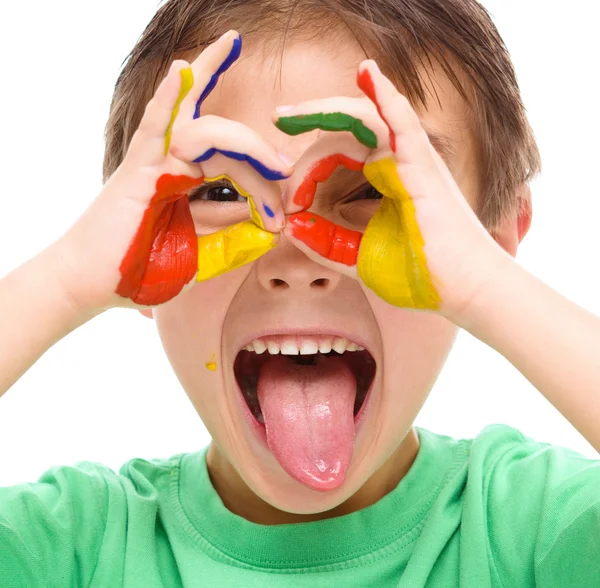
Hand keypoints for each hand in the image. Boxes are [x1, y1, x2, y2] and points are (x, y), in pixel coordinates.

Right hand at [54, 31, 290, 313]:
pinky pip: (153, 126)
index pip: (233, 161)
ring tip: (276, 162)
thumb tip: (269, 222)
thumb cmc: (142, 269)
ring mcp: (153, 162)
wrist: (94, 286)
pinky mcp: (136, 170)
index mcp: (186, 179)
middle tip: (287, 173)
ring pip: (205, 132)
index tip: (279, 215)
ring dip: (245, 142)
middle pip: (224, 140)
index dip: (262, 181)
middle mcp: (171, 162)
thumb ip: (231, 234)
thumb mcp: (200, 252)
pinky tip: (184, 68)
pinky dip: (168, 96)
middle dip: (260, 155)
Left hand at [275, 59, 502, 320]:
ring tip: (288, 115)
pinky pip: (403, 123)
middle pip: (341, 135)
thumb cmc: (420, 273)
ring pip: (361, 121)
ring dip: (324, 111)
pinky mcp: (424, 168)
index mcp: (381, 179)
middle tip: (278, 126)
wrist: (464, 291)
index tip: (286, 204)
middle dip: (307, 133)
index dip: (304, 173)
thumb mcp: (357, 256)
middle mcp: (396, 162)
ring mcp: (411, 161)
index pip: (334, 156)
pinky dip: (387, 97)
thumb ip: (324, 242)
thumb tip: (289, 225)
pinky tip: (367, 73)